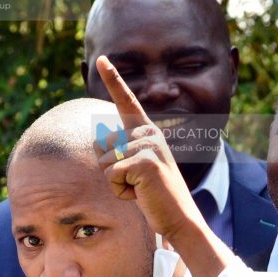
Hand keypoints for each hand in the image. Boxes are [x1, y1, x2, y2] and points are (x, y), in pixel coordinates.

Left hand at [94, 55, 232, 276]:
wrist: (179, 217)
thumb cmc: (156, 196)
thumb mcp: (137, 168)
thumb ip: (122, 151)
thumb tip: (98, 139)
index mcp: (148, 131)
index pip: (126, 101)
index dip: (113, 79)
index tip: (102, 58)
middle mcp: (148, 132)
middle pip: (103, 145)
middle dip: (112, 170)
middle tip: (138, 183)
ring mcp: (147, 145)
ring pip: (105, 162)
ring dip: (117, 182)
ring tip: (141, 189)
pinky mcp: (144, 162)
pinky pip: (112, 175)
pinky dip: (121, 191)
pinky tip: (141, 194)